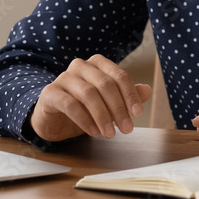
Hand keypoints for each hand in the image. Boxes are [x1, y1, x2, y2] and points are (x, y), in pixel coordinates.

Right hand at [30, 54, 152, 141]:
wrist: (53, 119)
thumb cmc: (82, 108)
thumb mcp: (107, 104)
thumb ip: (126, 96)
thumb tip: (147, 90)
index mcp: (97, 64)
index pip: (118, 75)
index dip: (130, 94)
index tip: (138, 113)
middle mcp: (80, 66)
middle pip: (105, 84)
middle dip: (118, 108)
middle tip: (127, 129)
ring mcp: (63, 77)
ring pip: (88, 94)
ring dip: (102, 116)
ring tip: (110, 134)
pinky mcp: (50, 92)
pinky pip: (70, 104)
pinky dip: (85, 120)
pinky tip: (94, 132)